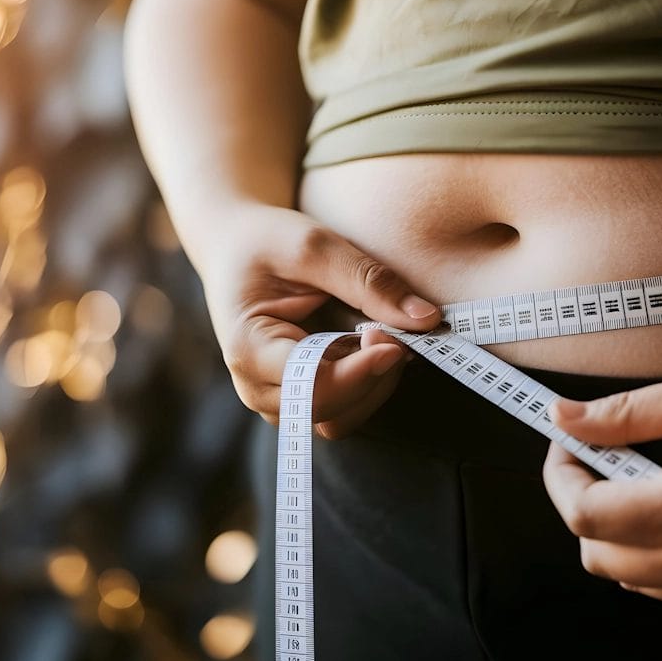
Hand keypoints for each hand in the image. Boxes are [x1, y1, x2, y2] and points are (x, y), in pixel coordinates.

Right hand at [200, 204, 440, 437]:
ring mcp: (276, 396)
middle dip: (372, 376)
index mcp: (247, 348)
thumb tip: (427, 319)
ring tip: (382, 334)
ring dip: (375, 385)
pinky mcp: (298, 395)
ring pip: (340, 419)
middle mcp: (256, 385)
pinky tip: (374, 345)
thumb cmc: (266, 241)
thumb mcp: (315, 246)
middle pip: (329, 411)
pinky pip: (343, 409)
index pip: (311, 386)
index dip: (360, 372)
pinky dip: (369, 383)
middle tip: (391, 328)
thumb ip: (369, 282)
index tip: (395, 342)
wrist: (235, 246)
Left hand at [542, 355, 661, 607]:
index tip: (567, 442)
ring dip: (617, 532)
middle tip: (596, 456)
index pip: (587, 516)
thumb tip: (562, 418)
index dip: (562, 476)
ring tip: (637, 477)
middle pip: (600, 557)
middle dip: (583, 505)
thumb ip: (622, 415)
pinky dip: (654, 552)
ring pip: (633, 578)